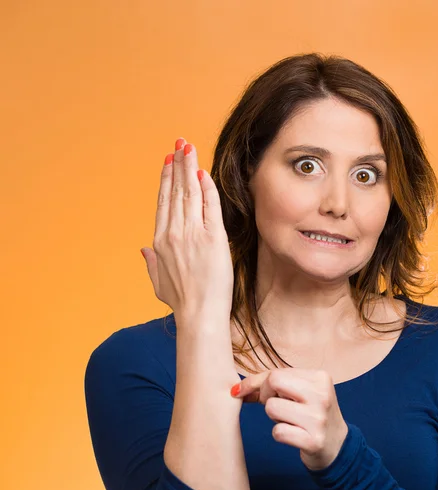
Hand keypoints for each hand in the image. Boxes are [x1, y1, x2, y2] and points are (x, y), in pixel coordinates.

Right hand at [141, 138, 233, 320]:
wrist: (199, 315)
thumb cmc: (182, 302)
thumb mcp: (158, 283)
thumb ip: (150, 263)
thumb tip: (142, 249)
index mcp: (159, 242)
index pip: (163, 203)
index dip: (165, 180)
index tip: (167, 162)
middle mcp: (173, 233)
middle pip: (175, 191)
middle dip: (177, 165)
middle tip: (179, 144)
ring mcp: (192, 233)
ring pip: (189, 192)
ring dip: (189, 167)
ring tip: (189, 148)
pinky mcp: (212, 237)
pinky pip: (209, 205)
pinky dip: (206, 187)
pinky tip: (204, 172)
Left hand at [230, 368, 348, 470]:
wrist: (338, 446)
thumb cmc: (311, 414)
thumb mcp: (300, 393)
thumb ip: (273, 386)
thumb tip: (236, 389)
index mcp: (320, 378)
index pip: (276, 373)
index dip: (256, 382)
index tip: (241, 390)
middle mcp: (322, 395)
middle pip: (273, 382)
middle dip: (266, 395)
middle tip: (277, 405)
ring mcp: (319, 418)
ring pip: (272, 408)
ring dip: (274, 417)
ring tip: (290, 420)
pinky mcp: (314, 441)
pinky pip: (278, 432)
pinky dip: (279, 434)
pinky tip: (294, 435)